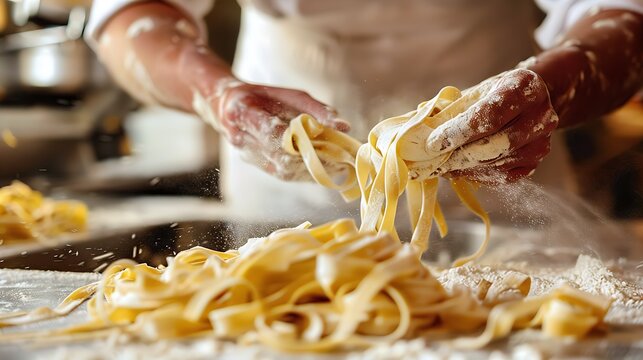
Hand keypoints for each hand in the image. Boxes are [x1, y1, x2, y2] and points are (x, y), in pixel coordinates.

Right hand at [195, 80, 349, 179]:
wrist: (228, 108)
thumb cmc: (265, 97)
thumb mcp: (290, 94)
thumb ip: (316, 110)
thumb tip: (344, 127)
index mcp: (243, 112)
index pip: (269, 130)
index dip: (298, 139)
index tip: (326, 141)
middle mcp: (241, 137)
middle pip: (279, 156)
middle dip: (313, 159)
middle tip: (340, 158)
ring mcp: (248, 155)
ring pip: (283, 170)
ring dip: (312, 170)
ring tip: (338, 166)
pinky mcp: (257, 165)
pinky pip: (283, 175)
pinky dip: (306, 173)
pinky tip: (324, 170)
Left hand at [426, 69, 558, 183]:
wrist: (528, 101)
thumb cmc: (493, 94)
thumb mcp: (475, 92)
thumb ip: (450, 109)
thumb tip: (414, 128)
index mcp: (524, 86)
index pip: (489, 115)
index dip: (458, 132)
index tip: (433, 143)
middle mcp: (541, 114)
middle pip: (495, 144)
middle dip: (458, 156)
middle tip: (431, 162)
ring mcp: (542, 141)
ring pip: (498, 163)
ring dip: (464, 168)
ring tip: (439, 167)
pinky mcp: (536, 161)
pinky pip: (504, 176)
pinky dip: (478, 175)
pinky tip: (458, 170)